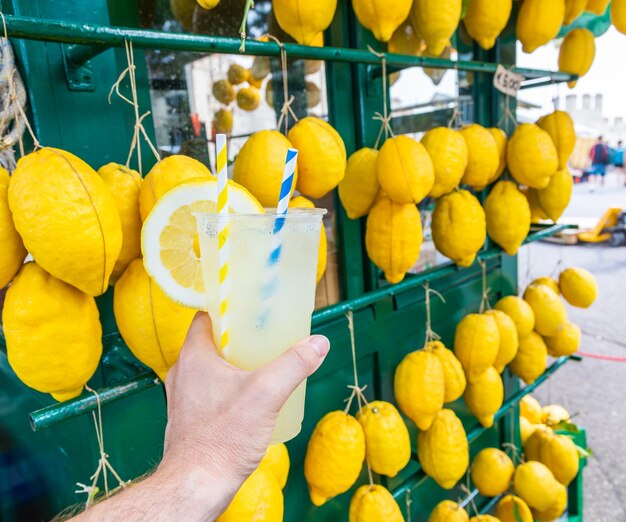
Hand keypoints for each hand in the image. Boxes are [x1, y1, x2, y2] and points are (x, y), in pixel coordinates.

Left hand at [158, 312, 329, 516]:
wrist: (196, 485)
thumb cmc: (224, 437)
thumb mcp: (267, 394)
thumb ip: (294, 364)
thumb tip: (319, 343)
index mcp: (193, 356)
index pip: (205, 317)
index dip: (228, 311)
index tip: (251, 312)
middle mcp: (181, 372)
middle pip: (210, 342)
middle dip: (237, 340)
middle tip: (264, 341)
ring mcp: (181, 397)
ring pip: (208, 368)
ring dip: (231, 365)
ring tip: (260, 369)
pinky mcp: (187, 417)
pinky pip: (206, 390)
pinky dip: (224, 387)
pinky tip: (247, 400)